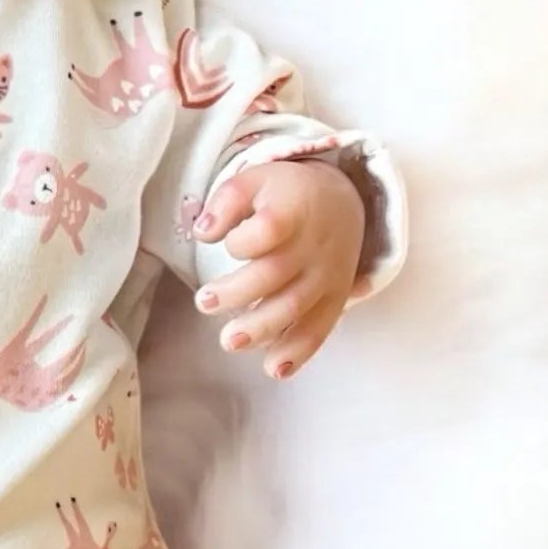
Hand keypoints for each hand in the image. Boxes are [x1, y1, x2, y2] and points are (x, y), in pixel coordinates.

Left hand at [192, 158, 364, 378]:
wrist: (344, 201)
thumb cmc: (287, 194)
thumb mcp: (255, 179)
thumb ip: (226, 201)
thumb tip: (203, 232)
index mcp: (294, 211)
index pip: (269, 228)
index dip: (242, 241)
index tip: (225, 243)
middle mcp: (314, 246)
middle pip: (276, 274)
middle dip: (237, 293)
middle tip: (203, 302)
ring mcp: (326, 276)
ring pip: (295, 307)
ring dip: (260, 329)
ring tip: (228, 340)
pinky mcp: (335, 299)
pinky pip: (320, 329)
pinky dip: (298, 352)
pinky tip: (274, 369)